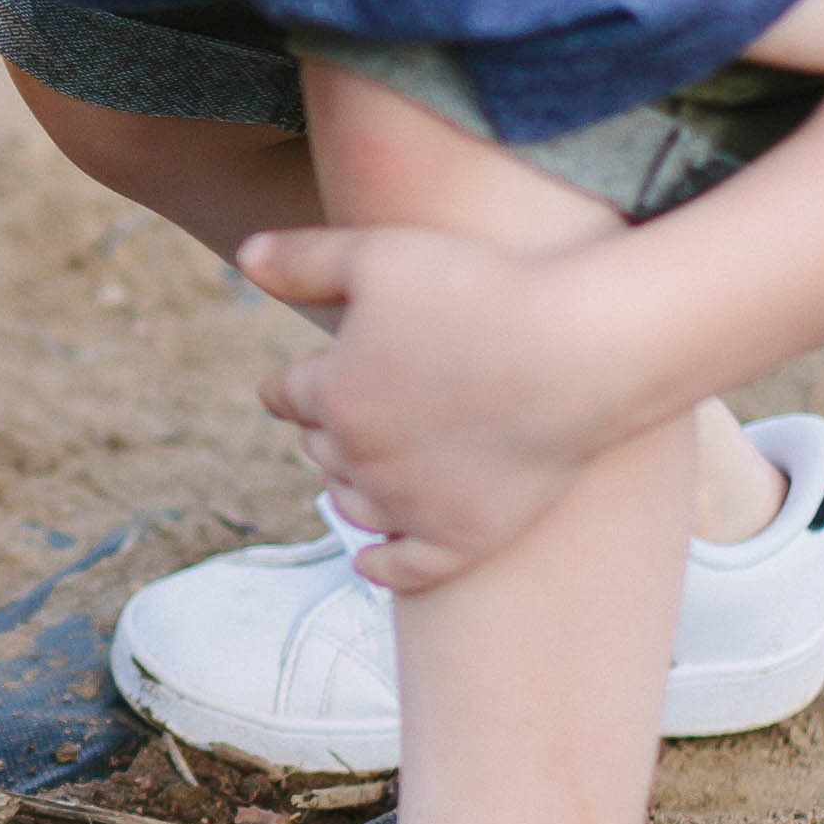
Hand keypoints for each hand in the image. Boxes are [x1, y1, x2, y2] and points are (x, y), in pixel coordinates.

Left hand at [237, 219, 630, 594]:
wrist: (579, 349)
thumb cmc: (482, 288)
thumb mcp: (380, 254)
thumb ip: (304, 259)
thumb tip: (244, 256)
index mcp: (332, 393)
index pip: (284, 396)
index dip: (291, 384)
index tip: (299, 382)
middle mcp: (360, 458)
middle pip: (318, 448)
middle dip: (326, 427)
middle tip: (353, 410)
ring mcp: (411, 505)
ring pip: (351, 504)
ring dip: (350, 484)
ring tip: (367, 469)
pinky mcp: (463, 538)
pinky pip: (404, 570)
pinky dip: (381, 566)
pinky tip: (371, 560)